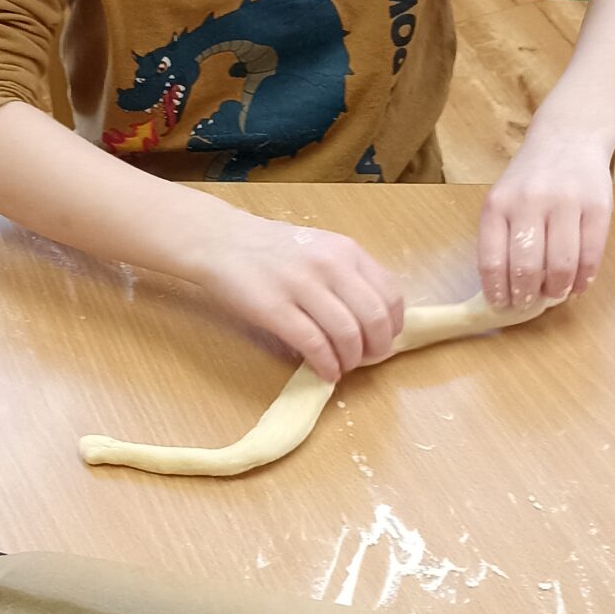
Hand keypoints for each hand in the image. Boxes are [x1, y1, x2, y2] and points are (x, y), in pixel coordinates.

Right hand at [180, 217, 404, 380]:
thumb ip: (347, 276)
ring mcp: (302, 285)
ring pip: (347, 334)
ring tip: (342, 367)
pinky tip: (325, 372)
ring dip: (351, 361)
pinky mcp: (275, 308)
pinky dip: (326, 365)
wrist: (221, 241)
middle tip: (366, 361)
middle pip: (375, 318)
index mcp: (346, 251)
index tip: (383, 341)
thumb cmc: (272, 250)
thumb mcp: (320, 249)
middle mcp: (330, 265)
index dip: (393, 327)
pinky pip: (314, 344)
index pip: (390, 295)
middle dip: (377, 349)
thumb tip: (372, 321)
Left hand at [478, 121, 613, 307]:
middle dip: (527, 295)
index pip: (492, 260)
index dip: (497, 291)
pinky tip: (579, 286)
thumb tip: (505, 290)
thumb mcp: (502, 199)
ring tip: (555, 294)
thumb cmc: (530, 178)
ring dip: (557, 289)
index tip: (502, 305)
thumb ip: (501, 238)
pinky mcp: (598, 206)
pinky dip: (585, 278)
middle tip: (529, 303)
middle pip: (526, 267)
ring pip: (561, 265)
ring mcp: (566, 203)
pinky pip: (591, 254)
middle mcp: (530, 202)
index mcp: (499, 204)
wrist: (568, 138)